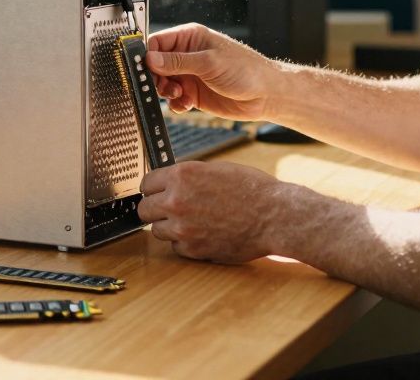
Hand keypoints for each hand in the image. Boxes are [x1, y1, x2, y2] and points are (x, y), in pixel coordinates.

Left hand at [137, 161, 284, 262]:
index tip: (158, 192)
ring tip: (193, 222)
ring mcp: (183, 227)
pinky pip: (176, 247)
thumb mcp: (216, 169)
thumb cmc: (252, 189)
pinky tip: (204, 234)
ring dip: (170, 227)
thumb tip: (169, 182)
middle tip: (170, 210)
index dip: (154, 188)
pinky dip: (186, 243)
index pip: (146, 183)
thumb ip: (188, 176)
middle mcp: (176, 201)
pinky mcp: (192, 249)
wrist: (274, 216)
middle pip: (144, 209)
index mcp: (182, 175)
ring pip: (157, 230)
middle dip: (156, 209)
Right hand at [147, 23, 276, 119]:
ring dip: (166, 92)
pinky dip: (176, 104)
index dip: (148, 56)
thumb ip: (178, 62)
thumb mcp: (209, 63)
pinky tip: (186, 104)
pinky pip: (174, 99)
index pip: (157, 42)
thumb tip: (150, 58)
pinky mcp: (194, 93)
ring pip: (163, 83)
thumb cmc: (247, 70)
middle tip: (166, 86)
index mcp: (191, 38)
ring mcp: (191, 75)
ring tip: (180, 94)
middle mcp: (188, 56)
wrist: (266, 95)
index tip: (146, 70)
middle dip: (157, 78)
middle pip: (156, 65)